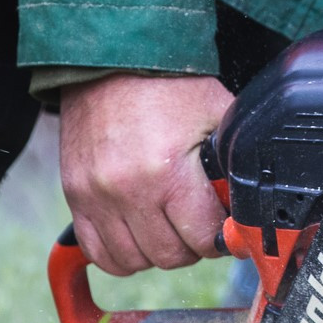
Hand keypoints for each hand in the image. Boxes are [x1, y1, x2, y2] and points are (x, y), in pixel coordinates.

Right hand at [59, 73, 234, 275]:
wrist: (111, 62)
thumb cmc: (168, 86)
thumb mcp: (216, 115)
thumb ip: (234, 163)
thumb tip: (247, 204)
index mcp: (167, 171)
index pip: (201, 237)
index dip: (219, 236)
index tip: (223, 228)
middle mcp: (126, 191)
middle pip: (169, 255)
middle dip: (191, 245)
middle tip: (197, 224)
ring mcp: (95, 197)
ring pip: (133, 261)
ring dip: (156, 251)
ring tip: (168, 227)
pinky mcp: (74, 196)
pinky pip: (97, 252)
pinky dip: (120, 254)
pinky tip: (138, 235)